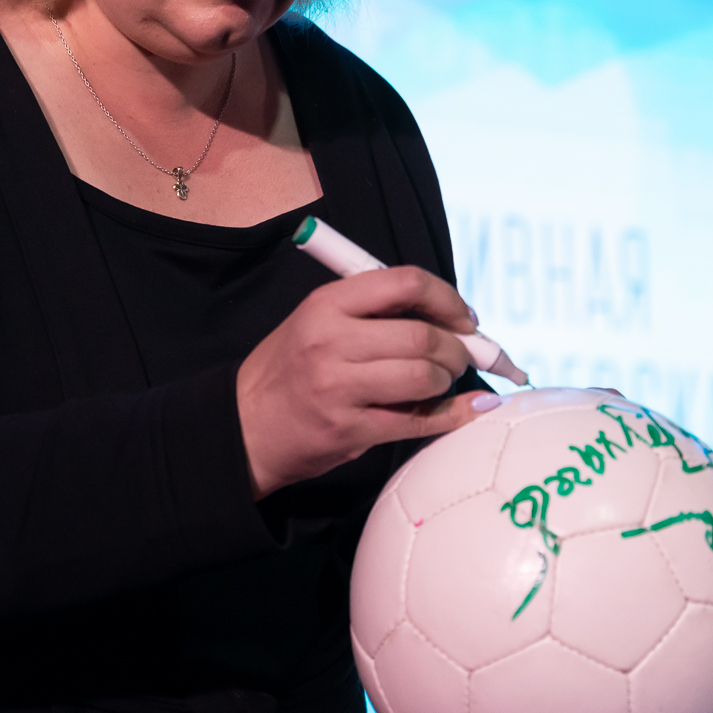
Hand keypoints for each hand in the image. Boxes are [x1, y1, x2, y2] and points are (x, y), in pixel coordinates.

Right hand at [236, 265, 498, 498]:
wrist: (244, 426)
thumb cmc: (289, 370)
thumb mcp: (316, 321)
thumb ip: (372, 313)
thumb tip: (448, 317)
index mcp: (326, 304)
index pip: (405, 283)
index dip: (447, 298)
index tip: (464, 317)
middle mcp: (331, 341)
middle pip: (422, 336)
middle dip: (457, 348)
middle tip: (461, 356)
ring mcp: (339, 388)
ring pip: (424, 377)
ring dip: (448, 380)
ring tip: (442, 382)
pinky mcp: (348, 429)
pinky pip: (417, 421)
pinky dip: (453, 415)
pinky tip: (468, 410)